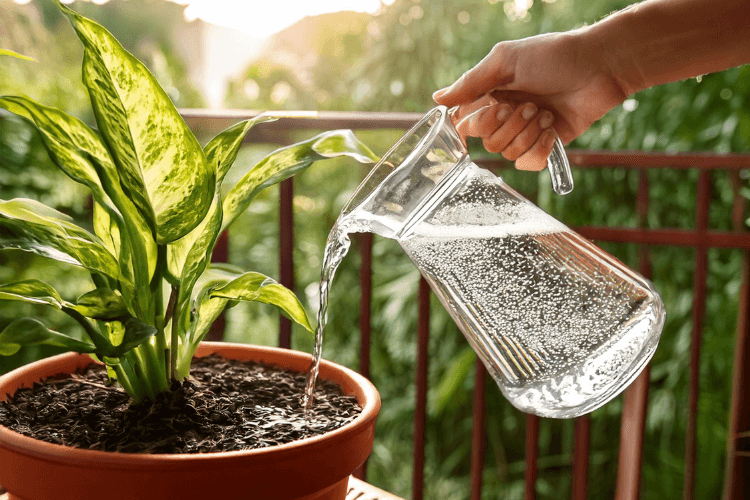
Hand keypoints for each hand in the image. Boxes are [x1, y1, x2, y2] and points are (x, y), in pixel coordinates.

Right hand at [434, 31, 626, 169]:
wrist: (600, 66)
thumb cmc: (553, 55)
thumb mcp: (506, 60)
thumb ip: (471, 82)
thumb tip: (437, 99)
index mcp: (490, 94)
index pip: (464, 122)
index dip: (473, 124)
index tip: (490, 112)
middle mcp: (505, 115)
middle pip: (488, 141)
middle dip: (509, 124)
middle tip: (528, 103)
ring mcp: (525, 131)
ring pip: (508, 153)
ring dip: (528, 132)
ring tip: (545, 112)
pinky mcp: (546, 144)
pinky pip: (528, 163)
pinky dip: (540, 148)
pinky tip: (552, 130)